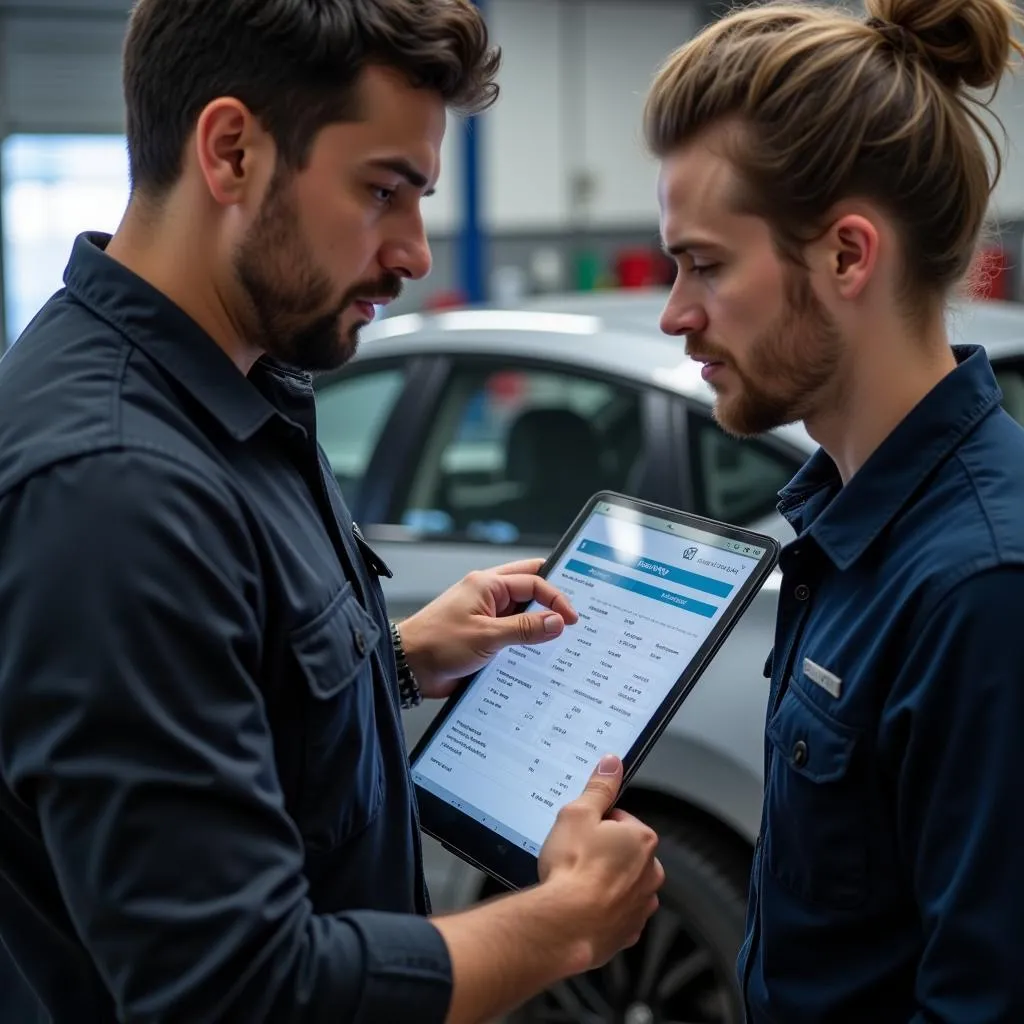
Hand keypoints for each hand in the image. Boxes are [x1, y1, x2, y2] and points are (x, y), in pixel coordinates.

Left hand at [398, 558, 577, 698]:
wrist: (408, 667)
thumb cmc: (436, 644)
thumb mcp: (486, 636)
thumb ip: (523, 629)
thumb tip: (556, 622)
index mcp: (487, 584)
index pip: (533, 581)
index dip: (556, 598)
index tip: (572, 619)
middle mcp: (488, 596)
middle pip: (530, 590)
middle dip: (552, 602)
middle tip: (574, 619)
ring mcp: (486, 617)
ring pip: (523, 614)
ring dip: (539, 627)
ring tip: (562, 642)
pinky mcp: (484, 638)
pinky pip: (513, 635)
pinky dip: (527, 643)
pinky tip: (539, 657)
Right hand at [538, 754, 663, 971]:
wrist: (564, 923)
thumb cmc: (572, 869)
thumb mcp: (578, 814)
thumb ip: (599, 788)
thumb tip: (612, 765)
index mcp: (642, 839)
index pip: (620, 819)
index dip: (596, 824)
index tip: (580, 833)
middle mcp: (650, 873)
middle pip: (623, 852)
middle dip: (602, 853)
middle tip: (575, 857)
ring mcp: (641, 905)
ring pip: (622, 884)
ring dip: (604, 882)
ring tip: (575, 884)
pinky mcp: (628, 931)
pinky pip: (617, 914)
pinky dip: (602, 910)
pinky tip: (582, 906)